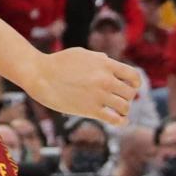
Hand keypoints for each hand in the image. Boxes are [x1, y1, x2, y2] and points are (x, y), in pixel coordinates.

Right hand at [25, 47, 140, 126]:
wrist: (40, 75)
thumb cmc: (58, 62)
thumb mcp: (81, 53)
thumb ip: (99, 58)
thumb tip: (110, 61)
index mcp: (104, 63)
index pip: (133, 75)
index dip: (135, 83)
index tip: (131, 87)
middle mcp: (105, 79)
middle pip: (131, 93)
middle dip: (126, 96)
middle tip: (117, 98)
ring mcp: (99, 95)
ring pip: (125, 107)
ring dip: (122, 109)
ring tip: (114, 108)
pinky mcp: (92, 110)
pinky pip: (116, 120)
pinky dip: (120, 121)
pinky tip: (116, 119)